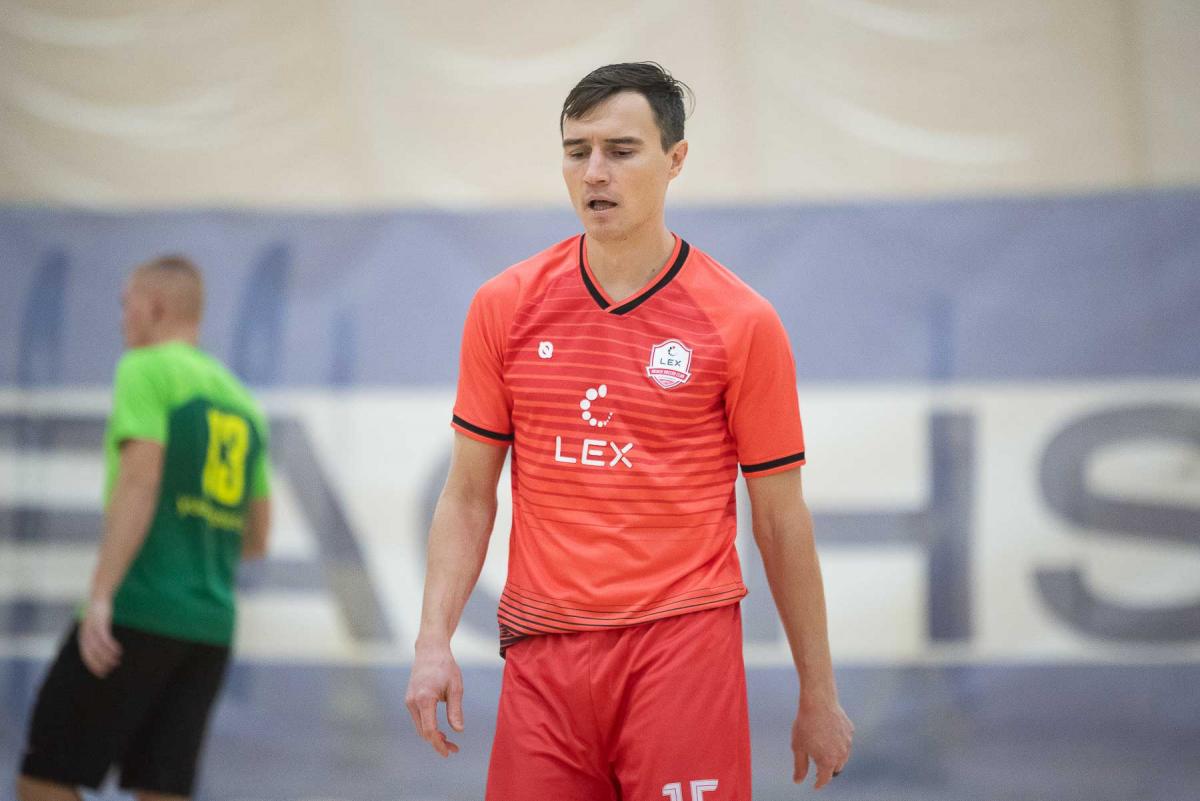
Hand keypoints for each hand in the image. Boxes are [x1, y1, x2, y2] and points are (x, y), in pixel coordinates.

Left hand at [79, 598, 121, 677]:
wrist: (99, 597)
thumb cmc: (99, 614)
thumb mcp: (95, 626)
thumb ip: (95, 637)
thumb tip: (101, 650)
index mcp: (83, 637)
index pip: (86, 655)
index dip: (93, 666)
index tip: (102, 673)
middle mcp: (85, 634)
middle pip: (91, 653)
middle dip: (99, 663)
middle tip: (109, 670)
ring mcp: (92, 628)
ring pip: (98, 647)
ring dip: (107, 656)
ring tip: (116, 662)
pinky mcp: (100, 622)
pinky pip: (105, 638)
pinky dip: (110, 646)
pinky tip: (118, 651)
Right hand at [404, 642, 464, 756]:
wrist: (430, 650)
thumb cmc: (445, 667)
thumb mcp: (456, 687)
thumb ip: (455, 710)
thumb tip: (458, 730)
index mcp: (424, 699)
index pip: (430, 730)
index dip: (439, 744)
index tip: (449, 752)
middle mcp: (413, 702)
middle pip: (423, 732)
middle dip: (437, 743)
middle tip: (454, 749)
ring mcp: (409, 701)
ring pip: (419, 727)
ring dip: (432, 736)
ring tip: (448, 741)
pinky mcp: (409, 699)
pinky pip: (418, 719)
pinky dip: (427, 727)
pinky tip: (439, 731)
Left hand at [791, 695, 853, 788]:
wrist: (818, 701)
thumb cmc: (805, 724)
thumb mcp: (798, 747)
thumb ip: (800, 766)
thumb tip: (798, 781)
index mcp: (828, 761)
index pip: (825, 779)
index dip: (819, 783)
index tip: (816, 785)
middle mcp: (841, 754)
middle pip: (836, 769)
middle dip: (828, 770)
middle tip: (819, 769)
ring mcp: (848, 742)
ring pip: (843, 757)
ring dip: (835, 758)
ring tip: (825, 753)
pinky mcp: (850, 731)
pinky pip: (846, 742)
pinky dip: (839, 744)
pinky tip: (830, 737)